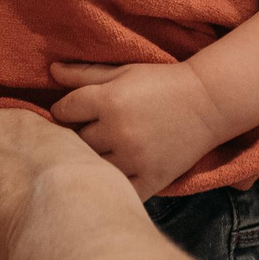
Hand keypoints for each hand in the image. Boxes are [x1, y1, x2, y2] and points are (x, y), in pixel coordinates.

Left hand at [47, 60, 227, 198]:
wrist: (208, 103)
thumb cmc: (161, 83)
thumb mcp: (123, 72)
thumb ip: (84, 74)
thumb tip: (50, 70)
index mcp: (108, 100)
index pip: (63, 111)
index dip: (64, 111)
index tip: (73, 112)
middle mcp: (118, 131)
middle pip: (76, 141)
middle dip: (77, 136)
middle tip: (87, 133)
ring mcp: (134, 158)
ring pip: (94, 167)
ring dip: (94, 161)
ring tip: (101, 152)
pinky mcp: (151, 178)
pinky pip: (119, 189)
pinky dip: (114, 185)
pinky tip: (115, 174)